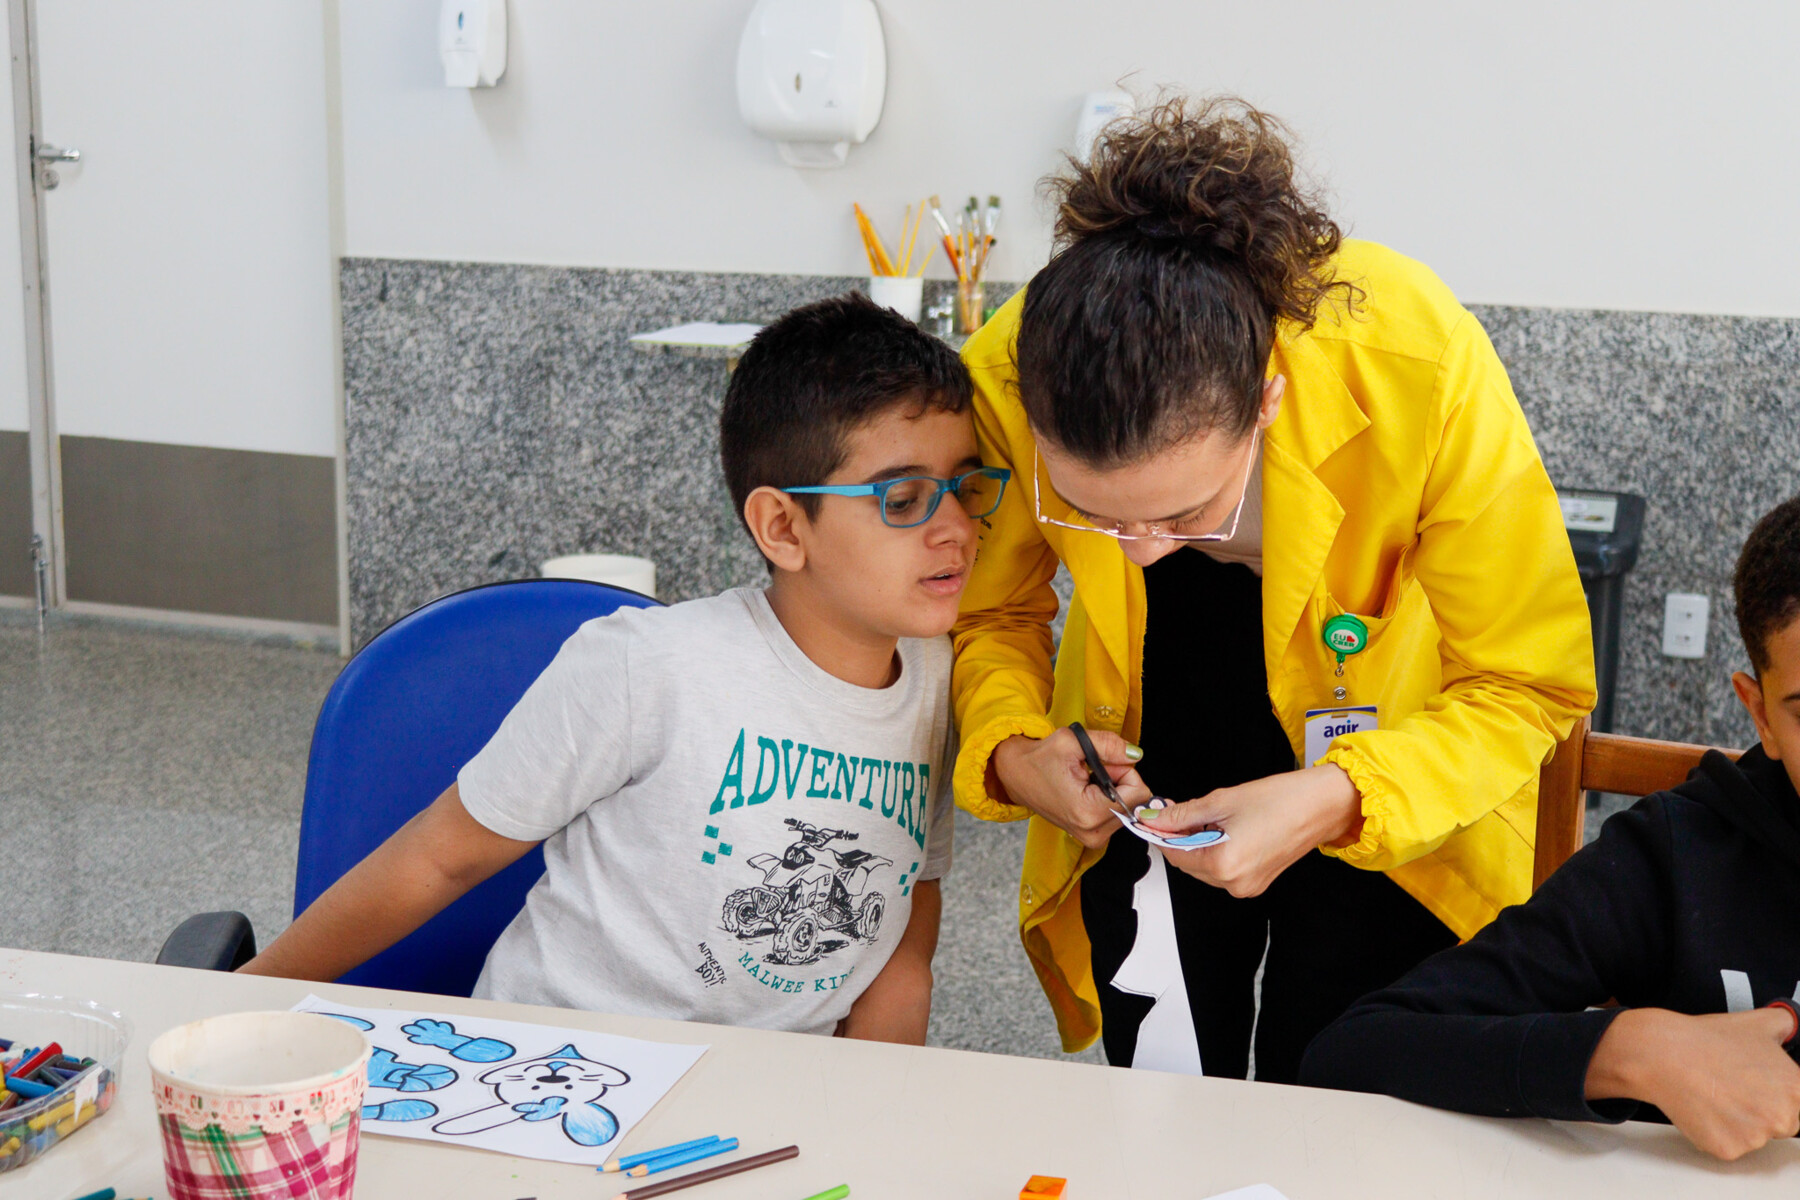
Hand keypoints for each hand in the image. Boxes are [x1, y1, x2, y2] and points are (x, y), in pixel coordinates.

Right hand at [991, 729, 1151, 849]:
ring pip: (1128, 809)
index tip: (1104, 764)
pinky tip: (1086, 791)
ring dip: (1114, 790)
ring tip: (1086, 780)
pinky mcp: (1091, 838)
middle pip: (1135, 802)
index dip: (1126, 771)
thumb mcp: (1072, 741)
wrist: (1016, 775)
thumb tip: (1136, 754)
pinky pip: (1117, 816)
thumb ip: (1109, 745)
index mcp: (1088, 812)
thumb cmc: (1040, 758)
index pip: (1139, 794)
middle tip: (1092, 771)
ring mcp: (1092, 838)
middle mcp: (1092, 832)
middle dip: (1120, 781)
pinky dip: (1108, 800)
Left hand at [1138, 765, 1362, 896]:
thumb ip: (1182, 814)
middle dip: (1179, 837)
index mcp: (1223, 864)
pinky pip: (1224, 870)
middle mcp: (1234, 883)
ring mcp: (1247, 887)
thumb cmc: (1280, 799)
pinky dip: (1216, 851)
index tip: (1154, 815)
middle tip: (1177, 809)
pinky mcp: (1257, 883)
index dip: (1160, 833)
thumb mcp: (1221, 800)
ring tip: (1208, 817)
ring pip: (1204, 867)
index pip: (1173, 854)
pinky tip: (1225, 829)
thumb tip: (1153, 819)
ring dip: (1197, 844)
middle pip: (1187, 863)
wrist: (1322, 805)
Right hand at [1586, 1007, 1799, 1160]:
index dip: (1774, 1094)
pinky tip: (1704, 1108)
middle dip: (1759, 1110)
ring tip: (1714, 1094)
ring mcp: (1756, 1136)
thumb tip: (1792, 1026)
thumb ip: (1786, 1025)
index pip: (1799, 1105)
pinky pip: (1728, 1147)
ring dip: (1736, 1122)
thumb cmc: (1706, 1040)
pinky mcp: (1729, 1149)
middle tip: (1732, 1087)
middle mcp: (1783, 1116)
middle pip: (1781, 1125)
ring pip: (1753, 1138)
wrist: (1663, 1054)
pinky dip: (1715, 1132)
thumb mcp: (1757, 1023)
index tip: (1755, 1086)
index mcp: (1797, 1088)